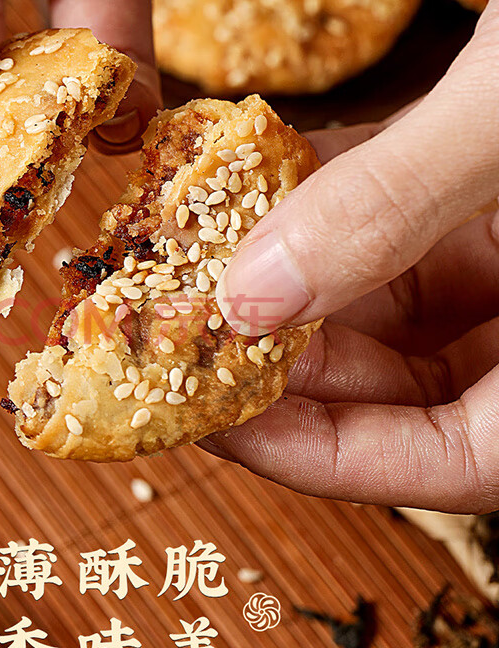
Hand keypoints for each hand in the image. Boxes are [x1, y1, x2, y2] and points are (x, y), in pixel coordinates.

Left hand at [205, 0, 498, 513]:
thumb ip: (393, 209)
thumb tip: (252, 295)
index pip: (432, 461)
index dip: (308, 449)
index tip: (208, 417)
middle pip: (392, 385)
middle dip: (280, 351)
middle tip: (179, 324)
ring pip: (383, 306)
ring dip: (288, 276)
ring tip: (199, 255)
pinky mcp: (487, 203)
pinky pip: (396, 231)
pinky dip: (331, 212)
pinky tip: (263, 186)